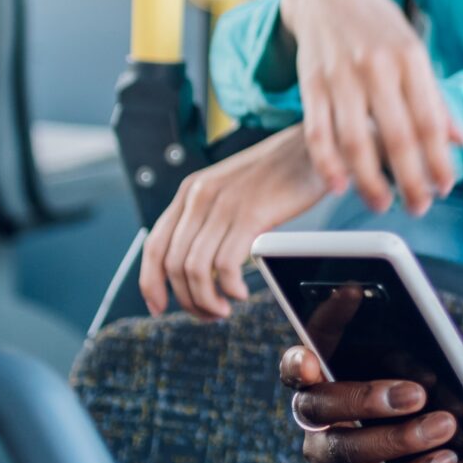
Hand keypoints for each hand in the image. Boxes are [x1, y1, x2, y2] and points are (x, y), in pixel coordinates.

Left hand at [141, 129, 329, 317]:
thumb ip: (210, 219)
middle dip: (186, 299)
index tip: (158, 306)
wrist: (312, 149)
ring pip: (195, 269)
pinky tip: (239, 293)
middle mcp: (200, 197)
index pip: (153, 245)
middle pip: (172, 264)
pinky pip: (225, 266)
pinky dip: (229, 289)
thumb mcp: (230, 191)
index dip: (150, 282)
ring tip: (223, 309)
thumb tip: (198, 264)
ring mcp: (224, 205)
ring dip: (206, 300)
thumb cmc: (278, 175)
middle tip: (208, 313)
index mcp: (190, 191)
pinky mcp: (250, 215)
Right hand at [281, 341, 460, 462]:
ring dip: (399, 439)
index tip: (310, 361)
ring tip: (444, 427)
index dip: (296, 365)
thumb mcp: (414, 378)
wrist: (438, 461)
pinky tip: (444, 461)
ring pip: (347, 450)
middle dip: (366, 400)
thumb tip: (429, 378)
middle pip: (319, 407)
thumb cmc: (420, 405)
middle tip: (417, 394)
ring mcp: (325, 461)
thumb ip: (410, 370)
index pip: (295, 370)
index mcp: (322, 382)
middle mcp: (314, 422)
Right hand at [283, 0, 462, 215]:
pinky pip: (318, 132)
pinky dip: (328, 163)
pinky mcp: (311, 84)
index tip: (445, 187)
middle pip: (397, 137)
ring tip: (381, 203)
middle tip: (419, 207)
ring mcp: (341, 76)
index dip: (439, 160)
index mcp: (409, 59)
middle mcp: (377, 67)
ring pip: (355, 141)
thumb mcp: (413, 51)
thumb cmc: (378, 27)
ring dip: (369, 181)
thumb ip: (434, 97)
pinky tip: (339, 185)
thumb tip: (460, 140)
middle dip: (411, 180)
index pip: (430, 121)